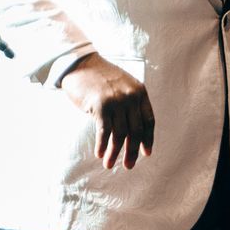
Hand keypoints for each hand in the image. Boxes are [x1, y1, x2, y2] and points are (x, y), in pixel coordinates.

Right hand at [59, 53, 153, 169]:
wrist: (80, 63)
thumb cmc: (99, 77)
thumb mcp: (123, 86)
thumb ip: (130, 104)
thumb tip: (132, 132)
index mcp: (140, 93)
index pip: (149, 121)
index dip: (148, 139)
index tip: (146, 153)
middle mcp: (131, 98)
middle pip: (136, 131)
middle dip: (132, 151)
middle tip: (129, 165)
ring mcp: (116, 102)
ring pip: (120, 135)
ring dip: (115, 153)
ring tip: (109, 165)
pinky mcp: (100, 106)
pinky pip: (104, 132)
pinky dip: (102, 145)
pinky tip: (100, 154)